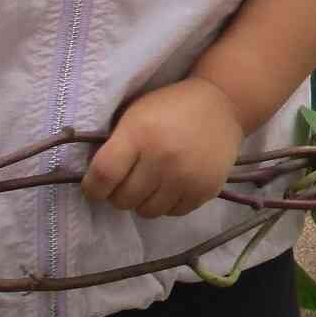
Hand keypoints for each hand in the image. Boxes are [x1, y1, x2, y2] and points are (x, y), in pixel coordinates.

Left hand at [82, 78, 245, 219]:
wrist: (222, 104)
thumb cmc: (170, 107)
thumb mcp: (135, 114)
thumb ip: (115, 146)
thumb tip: (96, 181)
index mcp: (140, 135)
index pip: (103, 176)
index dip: (92, 187)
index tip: (95, 186)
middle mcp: (163, 159)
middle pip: (123, 199)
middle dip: (119, 193)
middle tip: (128, 179)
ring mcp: (187, 177)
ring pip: (147, 212)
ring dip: (143, 200)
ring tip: (151, 183)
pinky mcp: (206, 190)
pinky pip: (173, 212)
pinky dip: (167, 203)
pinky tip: (172, 184)